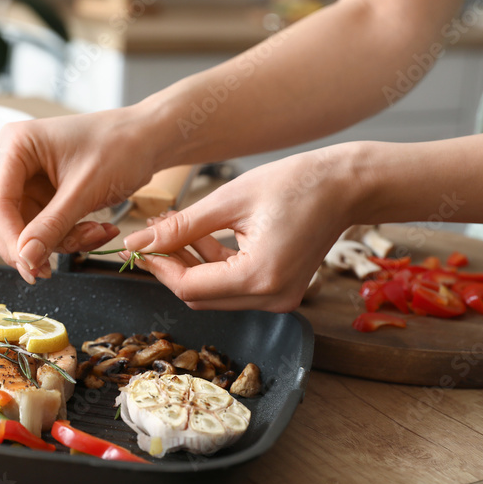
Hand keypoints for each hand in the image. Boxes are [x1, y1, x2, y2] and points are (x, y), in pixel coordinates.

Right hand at [0, 107, 167, 282]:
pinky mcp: (46, 195)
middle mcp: (16, 161)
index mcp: (17, 145)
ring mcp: (30, 180)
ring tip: (96, 234)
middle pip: (2, 219)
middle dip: (31, 245)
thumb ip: (53, 225)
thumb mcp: (86, 189)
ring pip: (26, 229)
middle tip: (49, 269)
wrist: (148, 140)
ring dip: (60, 242)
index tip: (30, 265)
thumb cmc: (122, 145)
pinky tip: (97, 229)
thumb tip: (25, 258)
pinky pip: (46, 229)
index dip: (10, 239)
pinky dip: (70, 237)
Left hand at [122, 147, 362, 310]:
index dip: (159, 268)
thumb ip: (182, 227)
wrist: (345, 186)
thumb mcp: (230, 200)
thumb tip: (140, 241)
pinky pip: (235, 287)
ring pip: (215, 294)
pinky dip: (215, 266)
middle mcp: (271, 299)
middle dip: (172, 268)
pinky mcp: (280, 291)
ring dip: (192, 265)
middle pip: (200, 297)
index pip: (190, 287)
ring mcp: (278, 299)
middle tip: (152, 236)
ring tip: (175, 229)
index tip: (137, 246)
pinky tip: (201, 237)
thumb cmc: (295, 184)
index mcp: (259, 278)